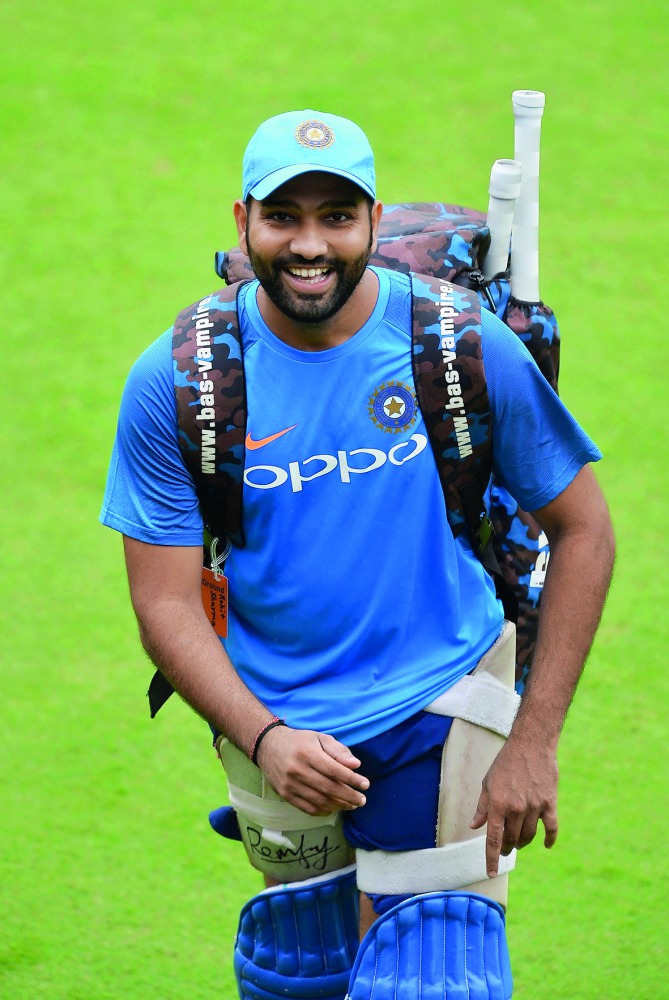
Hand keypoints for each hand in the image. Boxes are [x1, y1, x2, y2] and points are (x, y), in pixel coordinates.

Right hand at [256, 726, 369, 815]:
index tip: (366, 784)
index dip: (352, 779)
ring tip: (352, 805)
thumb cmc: (299, 741)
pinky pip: (308, 808)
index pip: (334, 770)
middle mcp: (297, 770)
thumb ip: (338, 751)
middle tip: (362, 800)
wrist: (268, 746)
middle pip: (329, 788)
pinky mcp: (285, 794)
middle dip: (349, 796)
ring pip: (319, 800)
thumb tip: (356, 765)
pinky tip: (334, 808)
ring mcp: (290, 784)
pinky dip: (323, 811)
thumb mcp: (319, 738)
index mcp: (308, 753)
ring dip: (339, 805)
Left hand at [469, 734, 558, 876]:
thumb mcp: (487, 783)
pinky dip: (549, 839)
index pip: (493, 839)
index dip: (491, 859)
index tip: (490, 873)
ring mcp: (534, 806)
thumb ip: (482, 807)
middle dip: (506, 848)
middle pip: (511, 840)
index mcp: (497, 804)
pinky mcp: (550, 803)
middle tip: (505, 848)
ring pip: (528, 836)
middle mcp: (515, 808)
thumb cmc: (505, 763)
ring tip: (518, 842)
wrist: (530, 744)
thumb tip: (474, 826)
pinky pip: (551, 828)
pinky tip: (545, 845)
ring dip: (522, 843)